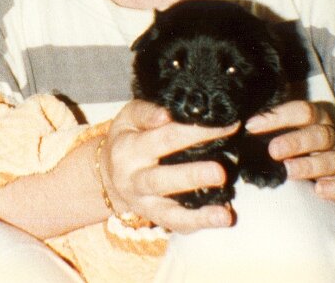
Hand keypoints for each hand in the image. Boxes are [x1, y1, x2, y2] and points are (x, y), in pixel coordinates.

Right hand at [99, 100, 239, 232]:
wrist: (108, 174)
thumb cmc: (126, 138)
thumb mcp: (129, 117)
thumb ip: (147, 111)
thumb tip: (166, 115)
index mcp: (128, 149)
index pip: (164, 138)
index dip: (196, 132)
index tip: (226, 126)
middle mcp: (134, 179)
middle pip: (163, 179)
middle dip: (193, 176)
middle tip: (220, 172)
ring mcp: (144, 203)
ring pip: (169, 211)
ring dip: (198, 213)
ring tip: (223, 213)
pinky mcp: (155, 217)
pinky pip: (177, 224)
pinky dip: (199, 223)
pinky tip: (221, 217)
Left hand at [245, 100, 334, 200]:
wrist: (332, 164)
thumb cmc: (296, 143)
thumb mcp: (282, 129)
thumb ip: (264, 126)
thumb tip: (230, 124)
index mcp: (316, 118)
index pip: (303, 111)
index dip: (278, 117)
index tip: (251, 126)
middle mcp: (331, 136)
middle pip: (320, 135)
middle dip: (296, 142)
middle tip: (272, 151)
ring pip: (334, 160)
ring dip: (311, 166)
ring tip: (288, 172)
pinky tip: (319, 191)